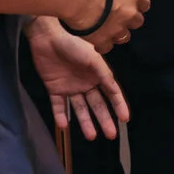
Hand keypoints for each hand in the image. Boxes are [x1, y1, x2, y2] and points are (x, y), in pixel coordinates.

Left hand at [24, 16, 128, 140]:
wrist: (47, 37)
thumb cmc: (74, 44)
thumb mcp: (93, 58)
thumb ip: (104, 76)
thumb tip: (115, 91)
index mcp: (97, 75)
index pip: (111, 94)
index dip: (119, 106)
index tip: (125, 119)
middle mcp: (86, 83)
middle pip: (97, 105)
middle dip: (104, 119)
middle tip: (111, 135)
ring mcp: (70, 87)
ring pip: (80, 109)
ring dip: (85, 122)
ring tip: (92, 137)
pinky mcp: (54, 89)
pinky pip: (58, 106)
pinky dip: (60, 116)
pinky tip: (64, 126)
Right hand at [58, 0, 147, 52]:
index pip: (145, 5)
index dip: (137, 6)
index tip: (130, 6)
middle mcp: (129, 14)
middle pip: (137, 22)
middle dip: (128, 21)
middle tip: (116, 18)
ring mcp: (118, 29)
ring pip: (125, 37)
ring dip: (117, 34)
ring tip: (106, 30)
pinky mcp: (104, 40)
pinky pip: (107, 48)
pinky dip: (102, 45)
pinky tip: (96, 41)